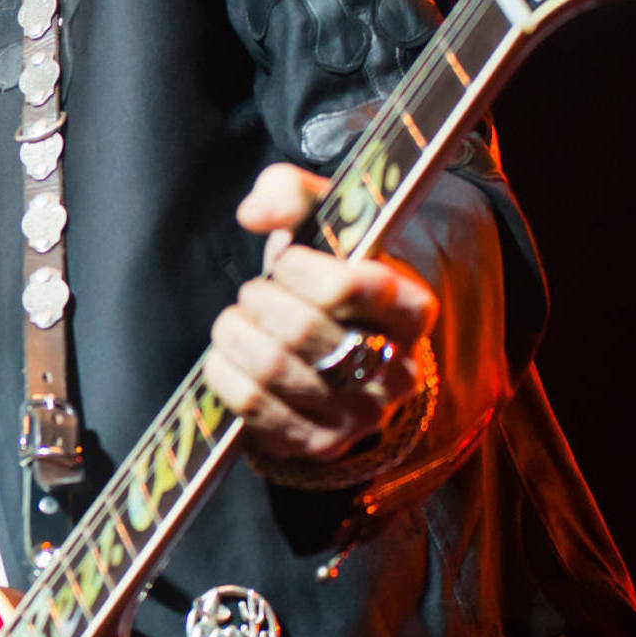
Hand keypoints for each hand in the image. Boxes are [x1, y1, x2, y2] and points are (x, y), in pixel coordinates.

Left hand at [203, 163, 437, 461]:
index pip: (354, 286)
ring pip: (273, 368)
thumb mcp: (323, 223)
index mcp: (412, 310)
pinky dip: (223, 372)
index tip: (284, 261)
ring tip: (236, 320)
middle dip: (258, 300)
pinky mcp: (320, 443)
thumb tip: (254, 213)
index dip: (302, 269)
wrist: (335, 352)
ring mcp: (360, 414)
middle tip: (253, 293)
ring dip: (234, 334)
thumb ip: (292, 192)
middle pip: (302, 328)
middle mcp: (397, 370)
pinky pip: (253, 405)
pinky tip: (227, 355)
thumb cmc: (326, 277)